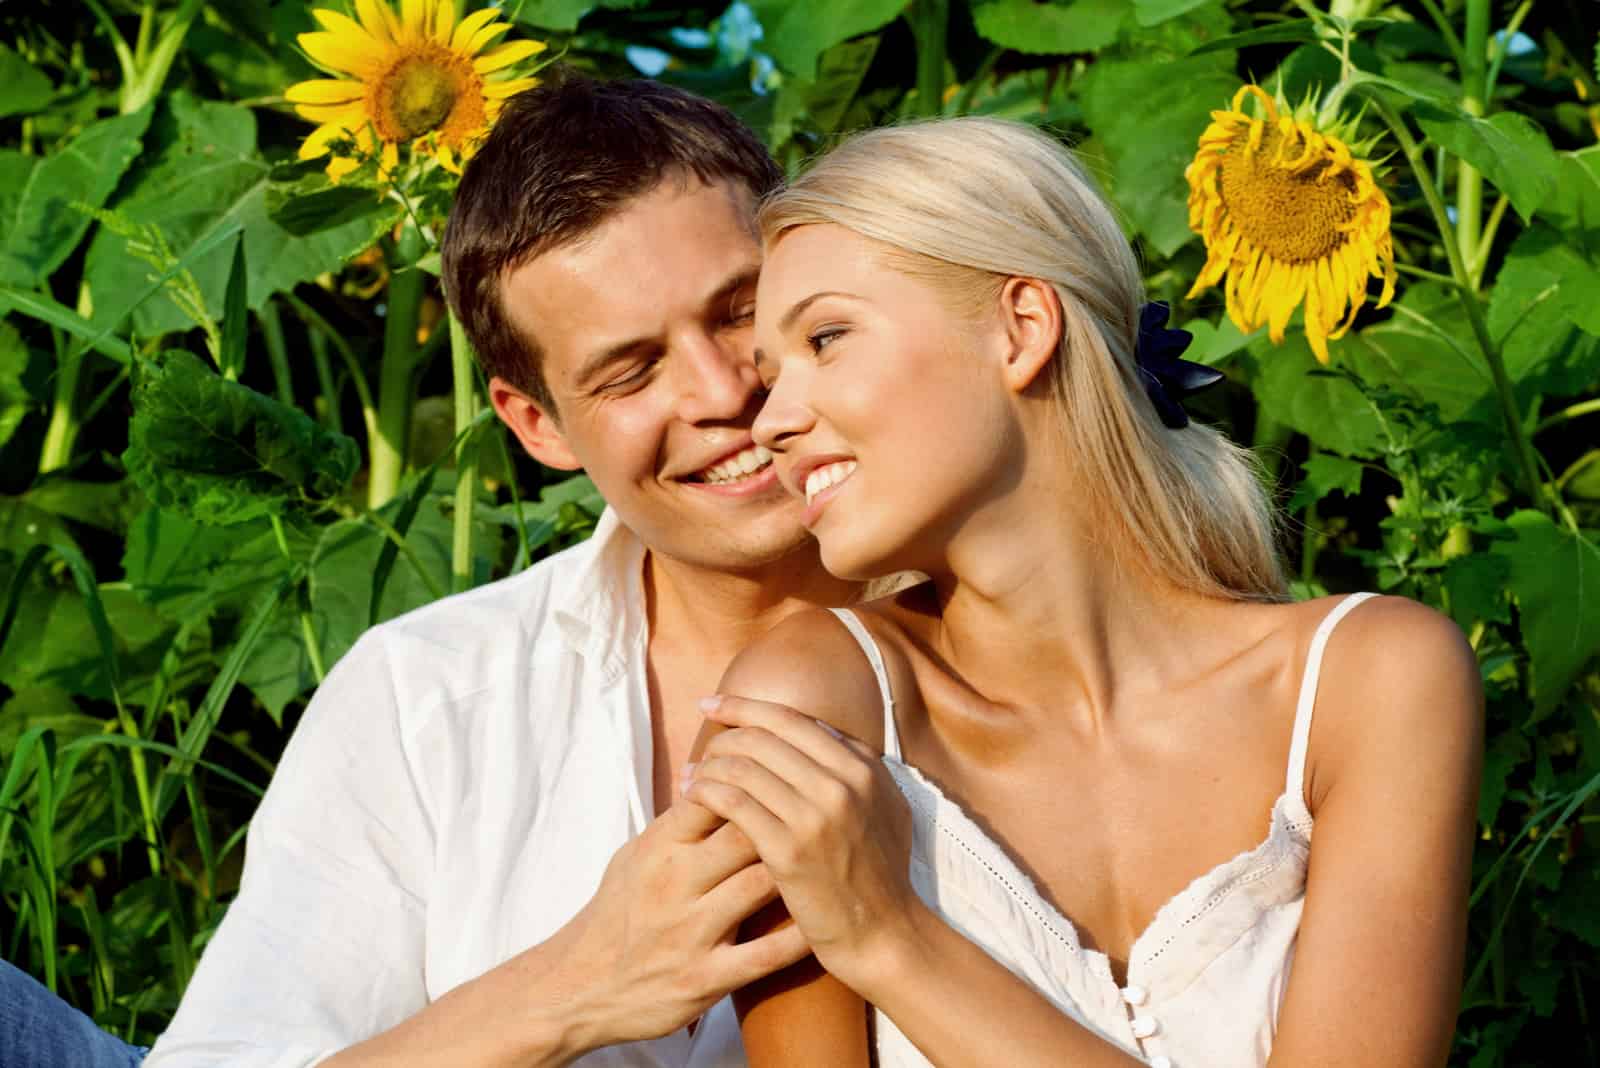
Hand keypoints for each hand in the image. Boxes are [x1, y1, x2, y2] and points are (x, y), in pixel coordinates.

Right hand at [543, 796, 810, 1050]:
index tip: (786, 778)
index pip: (713, 794)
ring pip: (760, 886)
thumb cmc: (619, 911)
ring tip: (827, 860)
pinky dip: (800, 938)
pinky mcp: (705, 978)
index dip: (754, 780)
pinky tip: (825, 920)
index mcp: (659, 846)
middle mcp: (674, 884)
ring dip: (798, 871)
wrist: (580, 986)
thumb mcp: (638, 854)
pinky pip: (765, 956)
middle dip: (785, 821)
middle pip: (746, 833)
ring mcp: (690, 932)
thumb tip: (723, 773)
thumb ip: (681, 820)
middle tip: (819, 816)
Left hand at [684, 695, 922, 999]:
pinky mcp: (788, 851)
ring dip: (708, 766)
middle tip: (699, 747)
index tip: (713, 703)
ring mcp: (815, 817)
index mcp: (862, 768)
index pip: (790, 718)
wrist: (885, 935)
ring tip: (690, 777)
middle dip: (721, 735)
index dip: (744, 705)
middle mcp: (840, 785)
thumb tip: (823, 730)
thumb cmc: (882, 874)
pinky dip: (706, 793)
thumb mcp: (887, 807)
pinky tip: (693, 798)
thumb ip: (858, 766)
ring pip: (742, 766)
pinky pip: (733, 803)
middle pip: (761, 737)